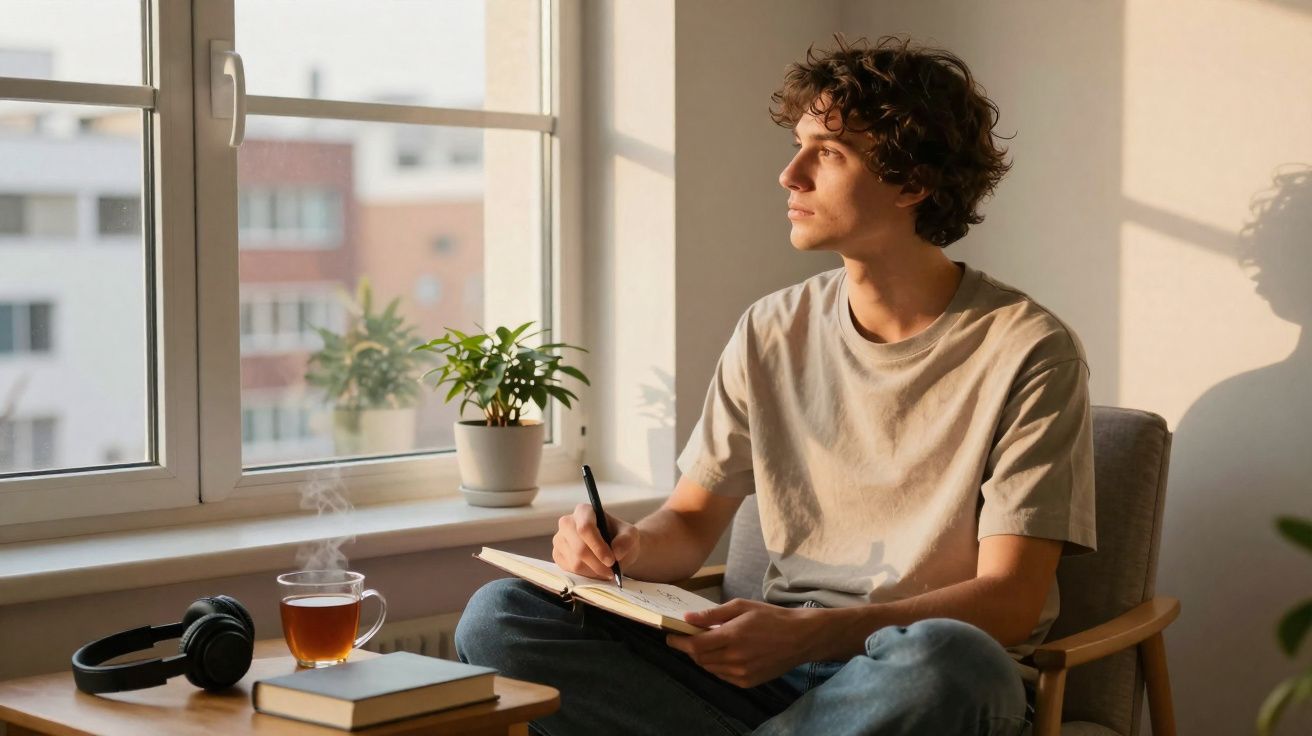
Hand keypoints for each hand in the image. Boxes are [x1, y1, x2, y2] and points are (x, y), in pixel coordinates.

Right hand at [552, 503, 639, 579]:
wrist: (613, 548)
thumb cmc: (620, 537)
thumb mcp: (631, 535)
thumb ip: (626, 540)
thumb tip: (616, 552)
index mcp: (584, 511)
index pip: (585, 528)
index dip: (598, 547)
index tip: (611, 560)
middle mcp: (567, 522)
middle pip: (579, 548)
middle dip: (597, 563)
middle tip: (611, 571)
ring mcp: (559, 539)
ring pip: (575, 562)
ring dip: (594, 571)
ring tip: (606, 571)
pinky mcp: (557, 555)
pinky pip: (570, 570)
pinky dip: (586, 575)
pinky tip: (595, 570)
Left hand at [665, 599, 821, 687]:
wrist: (800, 637)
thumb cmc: (770, 617)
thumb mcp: (741, 607)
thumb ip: (713, 615)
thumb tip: (688, 618)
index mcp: (732, 636)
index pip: (695, 645)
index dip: (679, 642)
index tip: (669, 637)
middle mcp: (735, 658)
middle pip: (699, 658)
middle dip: (689, 649)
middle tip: (688, 638)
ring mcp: (741, 673)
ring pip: (710, 668)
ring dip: (702, 657)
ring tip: (706, 645)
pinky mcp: (747, 682)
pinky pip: (722, 676)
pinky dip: (716, 666)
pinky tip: (723, 655)